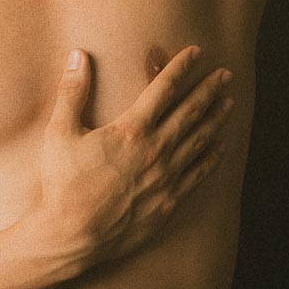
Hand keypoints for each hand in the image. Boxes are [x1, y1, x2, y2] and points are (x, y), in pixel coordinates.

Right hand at [35, 46, 233, 268]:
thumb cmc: (62, 184)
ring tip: (228, 103)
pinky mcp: (168, 202)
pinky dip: (211, 159)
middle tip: (226, 74)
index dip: (182, 68)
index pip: (163, 89)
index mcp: (131, 130)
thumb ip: (72, 91)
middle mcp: (155, 151)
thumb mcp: (60, 132)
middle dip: (209, 90)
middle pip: (190, 112)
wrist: (71, 236)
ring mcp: (165, 178)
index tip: (196, 52)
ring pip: (199, 142)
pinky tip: (219, 148)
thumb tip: (77, 55)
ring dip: (215, 119)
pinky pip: (197, 175)